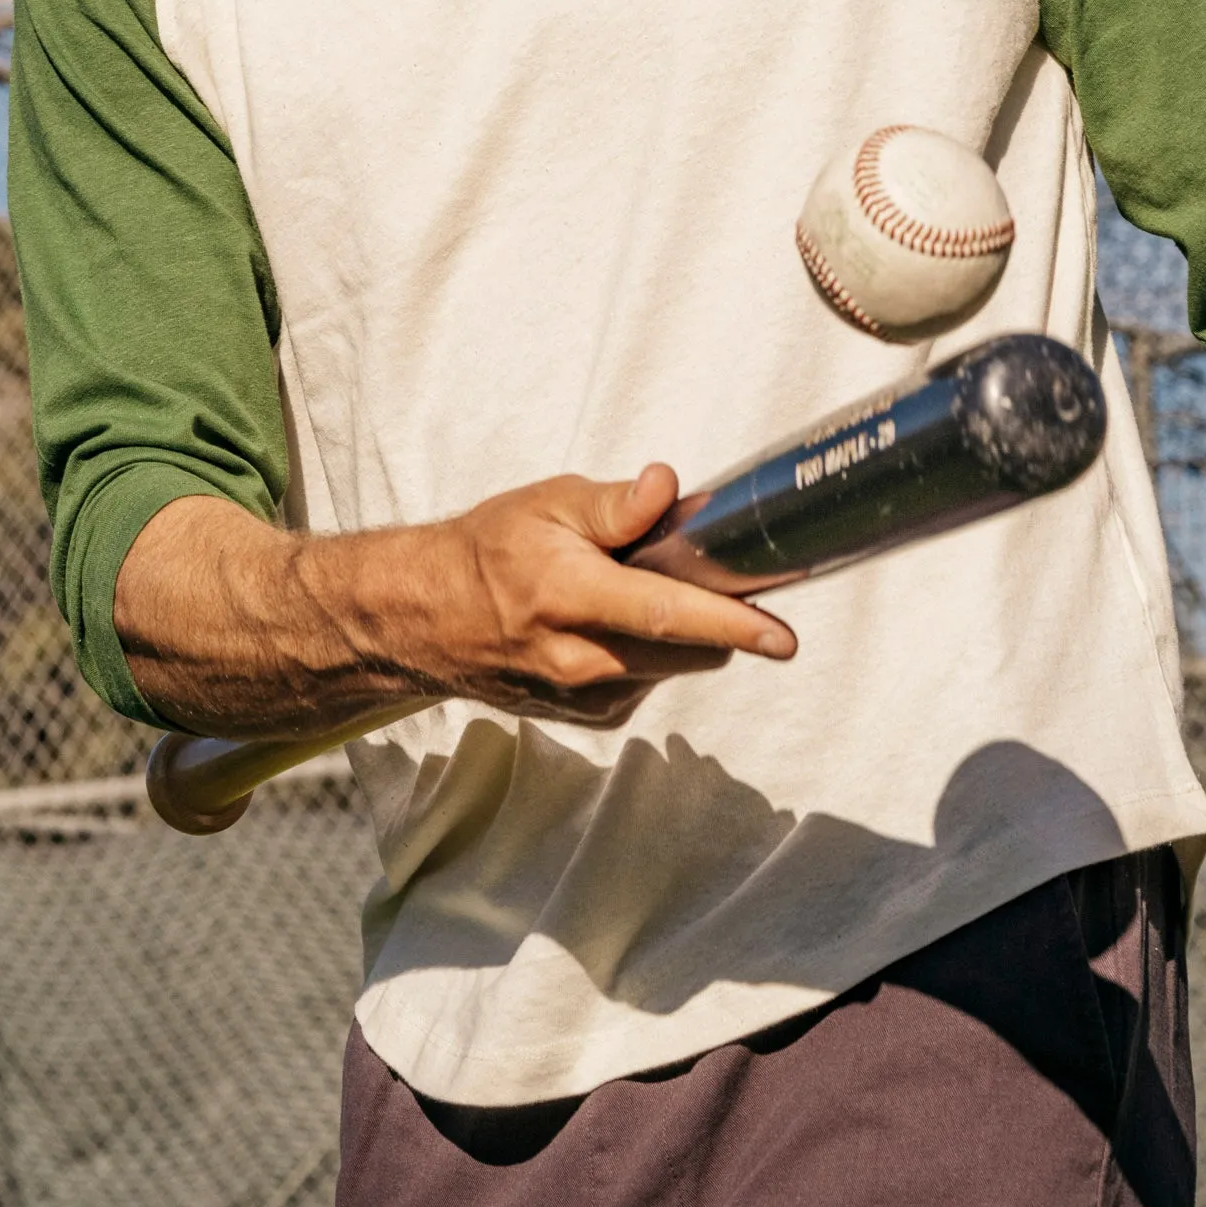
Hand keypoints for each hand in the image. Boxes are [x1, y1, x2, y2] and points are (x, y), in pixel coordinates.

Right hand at [115, 471, 795, 740]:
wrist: (422, 618)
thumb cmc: (488, 551)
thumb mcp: (546, 502)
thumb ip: (614, 504)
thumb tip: (667, 489)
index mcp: (570, 598)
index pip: (669, 617)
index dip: (735, 625)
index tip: (783, 634)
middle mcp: (580, 660)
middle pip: (688, 649)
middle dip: (716, 616)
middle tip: (710, 571)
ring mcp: (583, 697)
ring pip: (672, 666)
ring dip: (677, 632)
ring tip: (636, 590)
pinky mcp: (587, 717)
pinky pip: (647, 681)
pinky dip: (650, 652)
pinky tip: (617, 623)